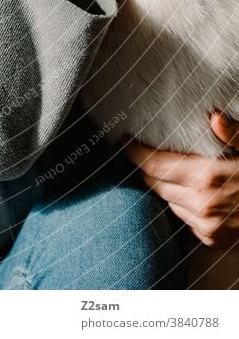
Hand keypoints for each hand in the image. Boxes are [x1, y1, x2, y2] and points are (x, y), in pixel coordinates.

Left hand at [127, 118, 238, 247]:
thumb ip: (234, 132)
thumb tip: (214, 116)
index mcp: (206, 176)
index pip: (153, 164)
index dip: (135, 152)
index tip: (127, 141)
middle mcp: (201, 204)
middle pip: (154, 183)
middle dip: (147, 167)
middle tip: (145, 152)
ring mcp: (206, 225)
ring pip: (166, 201)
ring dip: (163, 186)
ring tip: (168, 170)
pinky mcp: (210, 239)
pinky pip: (182, 218)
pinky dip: (180, 203)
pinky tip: (189, 191)